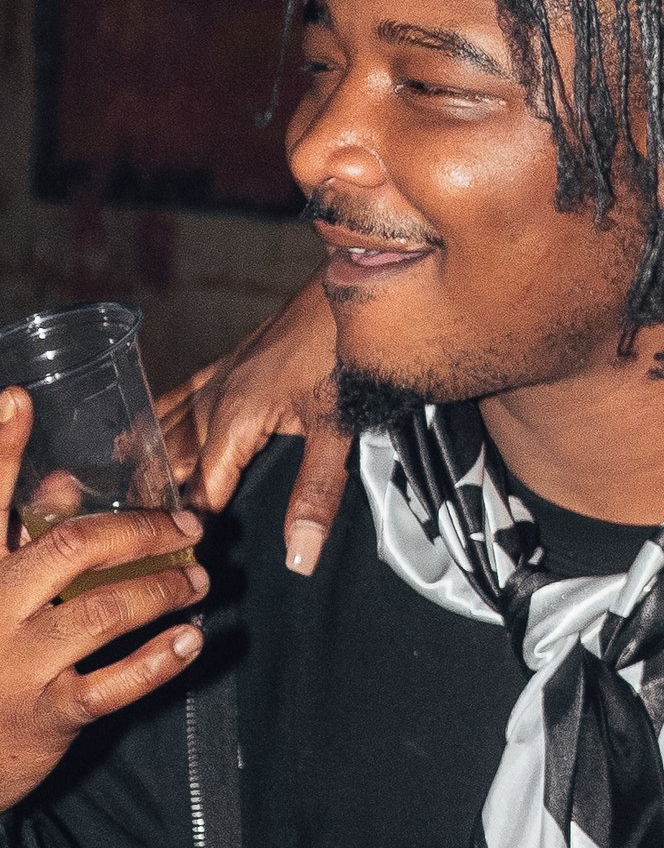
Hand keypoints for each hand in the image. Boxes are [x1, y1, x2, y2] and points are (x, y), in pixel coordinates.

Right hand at [0, 389, 206, 815]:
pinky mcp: (50, 713)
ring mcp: (19, 663)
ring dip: (164, 588)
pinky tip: (191, 639)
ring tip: (199, 578)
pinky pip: (116, 684)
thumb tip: (66, 483)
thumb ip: (20, 533)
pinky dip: (160, 659)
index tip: (16, 398)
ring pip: (104, 612)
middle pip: (69, 550)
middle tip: (188, 524)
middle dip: (139, 529)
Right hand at [160, 273, 349, 576]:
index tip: (176, 560)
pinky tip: (140, 430)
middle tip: (138, 540)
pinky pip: (180, 394)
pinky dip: (158, 418)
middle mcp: (216, 397)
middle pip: (171, 460)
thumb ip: (317, 494)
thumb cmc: (343, 351)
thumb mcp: (338, 431)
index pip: (200, 490)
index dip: (190, 527)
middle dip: (156, 500)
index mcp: (235, 419)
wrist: (354, 286)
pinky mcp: (231, 359)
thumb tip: (300, 555)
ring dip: (148, 464)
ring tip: (126, 501)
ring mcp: (220, 375)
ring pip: (167, 426)